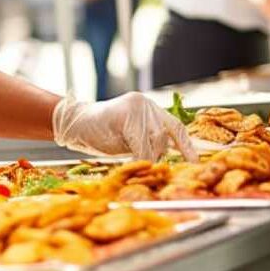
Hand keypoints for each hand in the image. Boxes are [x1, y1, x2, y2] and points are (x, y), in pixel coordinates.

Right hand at [52, 93, 197, 161]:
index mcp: (150, 108)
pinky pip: (141, 146)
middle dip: (157, 155)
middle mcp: (146, 104)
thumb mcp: (131, 135)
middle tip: (146, 166)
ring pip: (154, 143)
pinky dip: (140, 159)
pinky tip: (133, 163)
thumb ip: (149, 140)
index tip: (195, 162)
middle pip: (165, 137)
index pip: (176, 126)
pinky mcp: (126, 117)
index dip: (187, 146)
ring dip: (146, 158)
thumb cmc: (102, 132)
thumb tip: (167, 159)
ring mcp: (136, 109)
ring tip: (130, 159)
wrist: (73, 123)